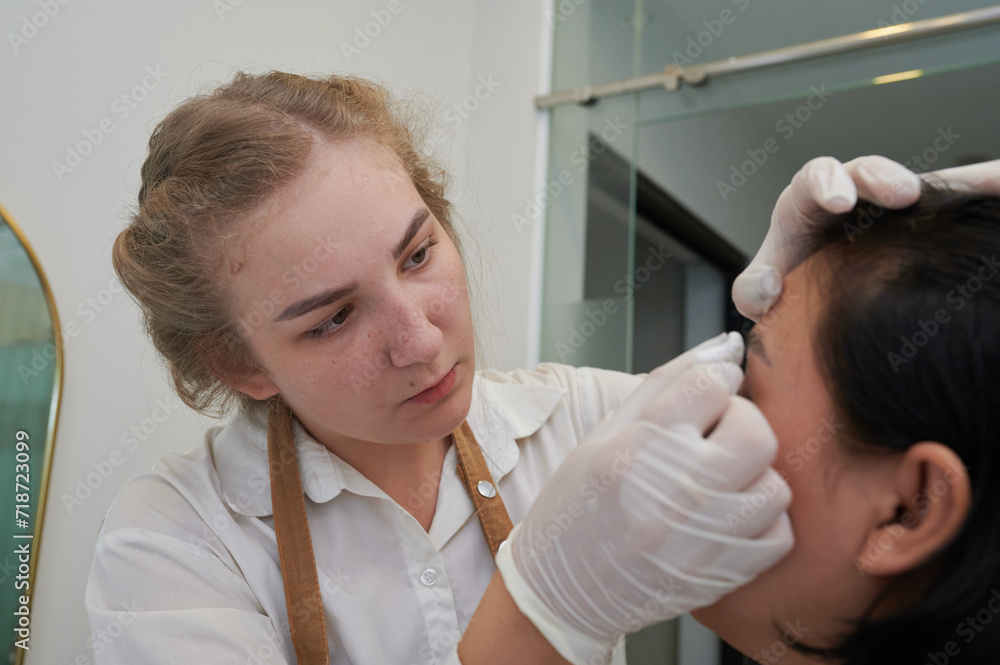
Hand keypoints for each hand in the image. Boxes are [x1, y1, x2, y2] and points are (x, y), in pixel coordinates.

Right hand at [495, 333, 793, 664]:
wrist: (560, 591)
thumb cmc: (577, 508)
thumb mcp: (604, 433)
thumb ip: (666, 383)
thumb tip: (725, 346)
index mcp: (635, 448)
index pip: (710, 385)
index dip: (714, 382)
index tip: (707, 392)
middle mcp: (672, 492)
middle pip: (754, 432)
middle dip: (740, 422)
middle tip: (714, 435)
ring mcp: (699, 540)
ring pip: (773, 485)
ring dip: (752, 475)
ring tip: (718, 480)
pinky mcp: (720, 576)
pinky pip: (778, 535)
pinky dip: (760, 521)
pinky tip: (727, 516)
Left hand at [734, 156, 999, 320]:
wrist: (824, 307)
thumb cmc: (791, 287)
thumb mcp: (763, 293)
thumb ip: (751, 291)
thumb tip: (765, 288)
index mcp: (808, 204)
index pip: (815, 178)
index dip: (827, 182)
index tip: (840, 202)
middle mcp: (854, 197)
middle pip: (869, 171)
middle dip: (884, 176)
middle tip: (903, 194)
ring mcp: (894, 208)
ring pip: (922, 183)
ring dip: (947, 183)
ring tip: (977, 187)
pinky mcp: (928, 218)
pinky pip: (962, 196)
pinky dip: (987, 188)